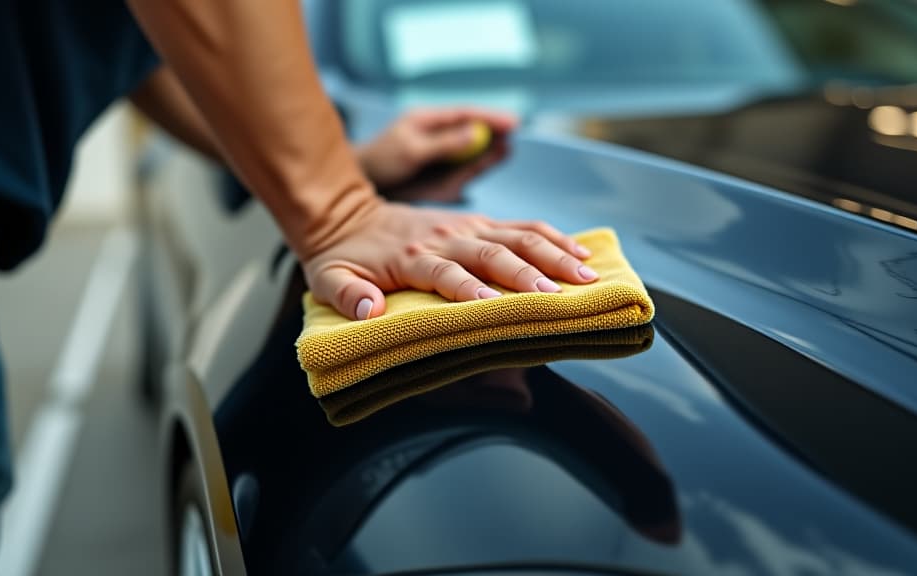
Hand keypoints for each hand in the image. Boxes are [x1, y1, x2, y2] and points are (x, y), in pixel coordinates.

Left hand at [302, 200, 598, 320]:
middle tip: (563, 295)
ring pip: (519, 235)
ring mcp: (467, 226)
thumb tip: (369, 311)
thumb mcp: (328, 280)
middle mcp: (447, 238)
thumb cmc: (342, 256)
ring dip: (554, 253)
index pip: (449, 274)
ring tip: (588, 273)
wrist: (345, 213)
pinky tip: (580, 251)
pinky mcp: (479, 221)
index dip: (473, 291)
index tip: (500, 308)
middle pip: (496, 253)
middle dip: (531, 274)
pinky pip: (523, 225)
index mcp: (414, 258)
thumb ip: (346, 296)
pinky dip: (554, 236)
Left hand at [357, 107, 516, 188]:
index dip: (489, 116)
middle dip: (494, 130)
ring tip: (507, 148)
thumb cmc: (379, 163)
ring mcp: (441, 157)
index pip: (464, 115)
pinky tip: (496, 158)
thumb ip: (443, 144)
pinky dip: (481, 164)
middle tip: (515, 130)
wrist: (358, 189)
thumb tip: (474, 133)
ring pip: (473, 151)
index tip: (510, 120)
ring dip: (491, 149)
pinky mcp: (442, 176)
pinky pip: (466, 169)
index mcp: (426, 121)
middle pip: (472, 131)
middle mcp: (438, 136)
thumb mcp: (410, 151)